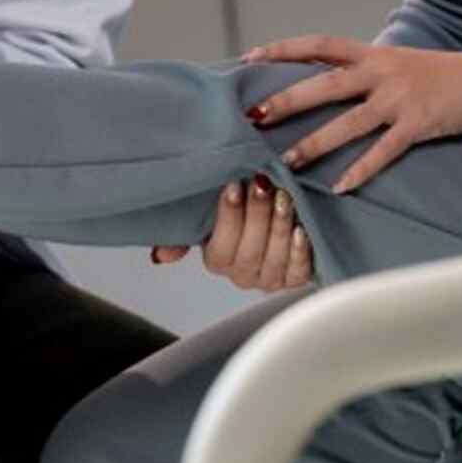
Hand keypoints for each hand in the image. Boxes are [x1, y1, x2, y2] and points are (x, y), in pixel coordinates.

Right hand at [149, 176, 312, 291]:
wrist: (274, 210)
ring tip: (284, 197)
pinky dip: (299, 251)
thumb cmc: (240, 208)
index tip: (234, 185)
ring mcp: (270, 278)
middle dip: (257, 215)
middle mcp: (242, 274)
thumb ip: (183, 232)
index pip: (220, 247)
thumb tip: (160, 258)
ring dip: (279, 227)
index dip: (229, 216)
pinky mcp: (295, 278)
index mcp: (217, 259)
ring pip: (274, 259)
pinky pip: (298, 272)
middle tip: (263, 184)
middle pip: (249, 252)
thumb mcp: (208, 212)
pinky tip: (300, 229)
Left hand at [242, 38, 461, 193]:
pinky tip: (339, 187)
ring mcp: (399, 99)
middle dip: (287, 100)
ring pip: (348, 123)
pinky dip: (360, 170)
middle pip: (325, 85)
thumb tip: (324, 82)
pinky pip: (382, 151)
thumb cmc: (438, 74)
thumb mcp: (397, 62)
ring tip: (286, 162)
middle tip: (255, 116)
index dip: (283, 49)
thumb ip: (363, 71)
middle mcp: (381, 72)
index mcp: (372, 54)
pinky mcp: (418, 125)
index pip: (319, 44)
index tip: (250, 57)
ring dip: (315, 144)